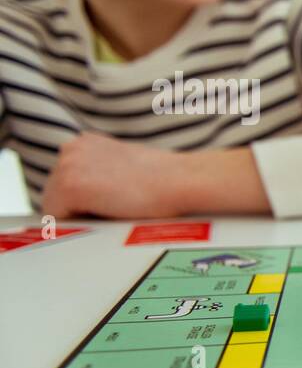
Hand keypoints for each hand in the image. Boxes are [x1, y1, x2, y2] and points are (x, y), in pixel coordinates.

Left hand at [42, 132, 189, 219]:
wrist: (181, 181)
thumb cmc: (164, 180)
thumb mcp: (124, 165)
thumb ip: (101, 171)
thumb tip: (94, 193)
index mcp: (83, 143)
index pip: (63, 183)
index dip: (83, 201)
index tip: (109, 203)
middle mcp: (70, 149)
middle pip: (54, 194)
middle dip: (77, 208)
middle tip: (114, 209)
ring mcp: (67, 167)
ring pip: (55, 207)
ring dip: (80, 215)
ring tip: (114, 210)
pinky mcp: (70, 187)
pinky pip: (58, 218)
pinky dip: (80, 223)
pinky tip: (108, 214)